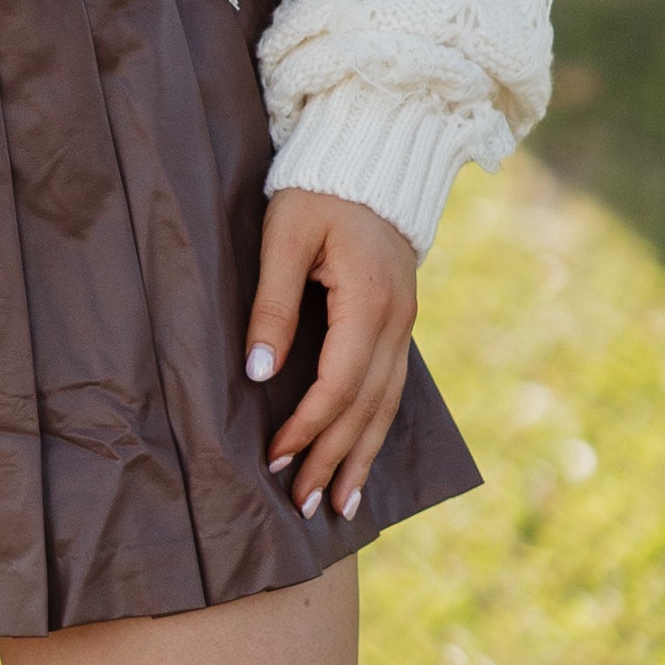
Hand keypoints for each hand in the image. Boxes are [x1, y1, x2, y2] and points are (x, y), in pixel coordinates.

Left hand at [247, 189, 418, 526]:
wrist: (373, 156)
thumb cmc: (318, 191)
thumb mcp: (284, 237)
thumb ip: (272, 305)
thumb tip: (258, 373)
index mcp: (368, 303)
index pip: (337, 385)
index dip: (306, 427)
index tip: (274, 458)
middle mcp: (396, 323)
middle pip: (364, 408)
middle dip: (332, 460)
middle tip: (301, 507)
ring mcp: (405, 326)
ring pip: (386, 407)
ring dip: (362, 459)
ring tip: (340, 508)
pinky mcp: (402, 324)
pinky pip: (393, 390)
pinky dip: (378, 430)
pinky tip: (365, 460)